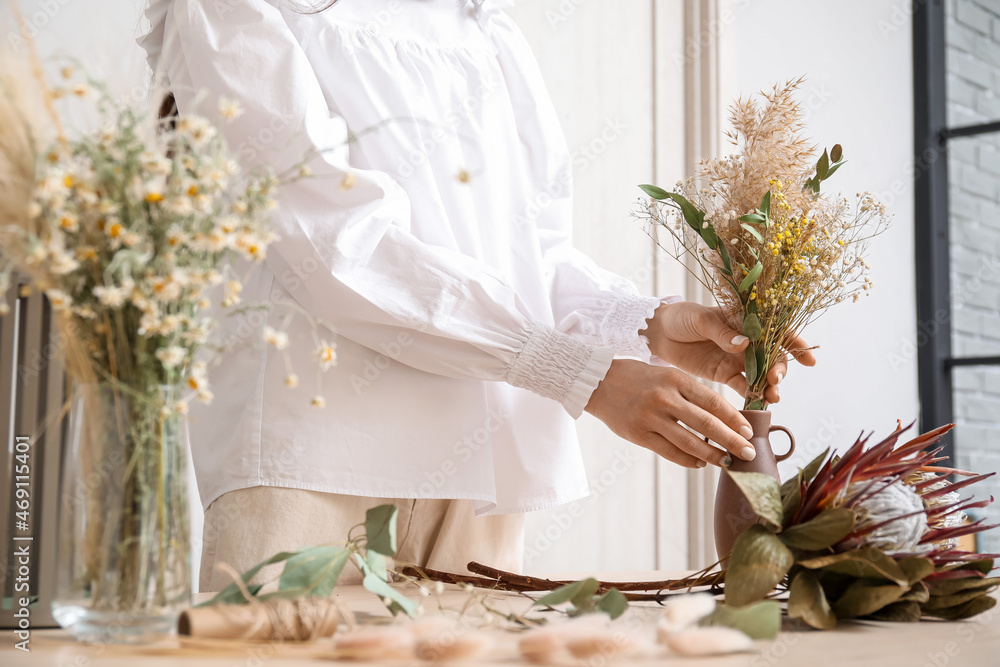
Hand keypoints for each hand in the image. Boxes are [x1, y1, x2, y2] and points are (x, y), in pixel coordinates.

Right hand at [584, 359, 756, 467]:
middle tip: (748, 453)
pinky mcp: (638, 434)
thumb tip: (722, 418)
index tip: (749, 432)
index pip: (713, 402)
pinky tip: (700, 463)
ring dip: (713, 456)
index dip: (734, 419)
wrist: (598, 382)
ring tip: (727, 463)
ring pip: (690, 442)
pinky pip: (669, 452)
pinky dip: (688, 460)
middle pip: (706, 424)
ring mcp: (650, 417)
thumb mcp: (666, 374)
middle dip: (731, 441)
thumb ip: (691, 393)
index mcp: (676, 379)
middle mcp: (665, 398)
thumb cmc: (638, 378)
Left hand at [641, 301, 816, 403]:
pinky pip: (744, 386)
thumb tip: (744, 343)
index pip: (777, 330)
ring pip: (762, 374)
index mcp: (745, 321)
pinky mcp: (725, 374)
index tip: (808, 359)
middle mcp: (747, 341)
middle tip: (776, 380)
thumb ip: (721, 332)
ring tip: (773, 397)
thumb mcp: (700, 320)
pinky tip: (758, 404)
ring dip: (770, 386)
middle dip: (781, 369)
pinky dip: (753, 395)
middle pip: (774, 356)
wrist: (658, 333)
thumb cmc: (681, 318)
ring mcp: (737, 359)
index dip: (795, 343)